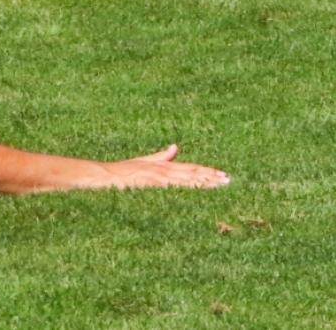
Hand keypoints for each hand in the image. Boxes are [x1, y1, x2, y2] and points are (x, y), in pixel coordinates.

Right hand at [95, 145, 229, 189]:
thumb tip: (176, 147)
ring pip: (186, 178)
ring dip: (204, 181)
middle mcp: (163, 170)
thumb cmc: (124, 171)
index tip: (223, 175)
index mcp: (163, 166)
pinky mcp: (152, 183)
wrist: (106, 175)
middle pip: (192, 172)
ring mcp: (159, 177)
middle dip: (211, 176)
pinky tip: (197, 187)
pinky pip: (173, 185)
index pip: (191, 168)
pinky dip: (186, 185)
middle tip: (228, 180)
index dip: (208, 171)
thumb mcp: (144, 162)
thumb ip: (162, 157)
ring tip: (220, 184)